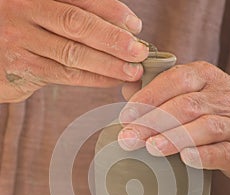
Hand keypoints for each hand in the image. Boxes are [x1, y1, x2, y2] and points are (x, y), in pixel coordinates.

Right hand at [0, 0, 147, 102]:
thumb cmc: (19, 33)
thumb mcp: (38, 15)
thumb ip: (66, 17)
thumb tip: (116, 29)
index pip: (79, 0)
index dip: (111, 11)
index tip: (135, 26)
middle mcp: (25, 12)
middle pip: (77, 24)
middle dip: (113, 39)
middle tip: (140, 52)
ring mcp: (21, 41)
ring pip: (72, 53)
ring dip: (107, 64)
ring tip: (132, 71)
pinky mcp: (21, 69)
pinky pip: (64, 75)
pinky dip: (91, 79)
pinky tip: (110, 80)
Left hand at [118, 61, 229, 180]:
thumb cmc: (212, 107)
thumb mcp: (191, 90)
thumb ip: (159, 89)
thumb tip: (127, 89)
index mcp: (205, 77)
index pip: (176, 80)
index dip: (149, 97)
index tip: (126, 116)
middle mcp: (221, 97)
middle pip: (187, 106)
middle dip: (154, 122)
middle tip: (129, 138)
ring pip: (206, 127)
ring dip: (175, 137)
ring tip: (151, 148)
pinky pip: (225, 152)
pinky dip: (204, 155)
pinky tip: (186, 159)